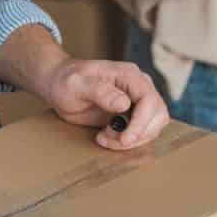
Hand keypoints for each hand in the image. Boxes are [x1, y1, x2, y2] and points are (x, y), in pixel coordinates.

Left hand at [41, 55, 169, 149]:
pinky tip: (105, 136)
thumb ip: (100, 91)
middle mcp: (138, 87)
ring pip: (152, 127)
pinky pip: (140, 133)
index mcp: (129, 75)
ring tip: (105, 137)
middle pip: (158, 115)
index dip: (142, 122)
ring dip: (132, 139)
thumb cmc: (66, 80)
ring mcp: (136, 102)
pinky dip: (126, 141)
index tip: (125, 138)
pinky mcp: (130, 115)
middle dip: (139, 134)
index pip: (149, 100)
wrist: (58, 85)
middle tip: (116, 141)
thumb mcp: (77, 84)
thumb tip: (124, 103)